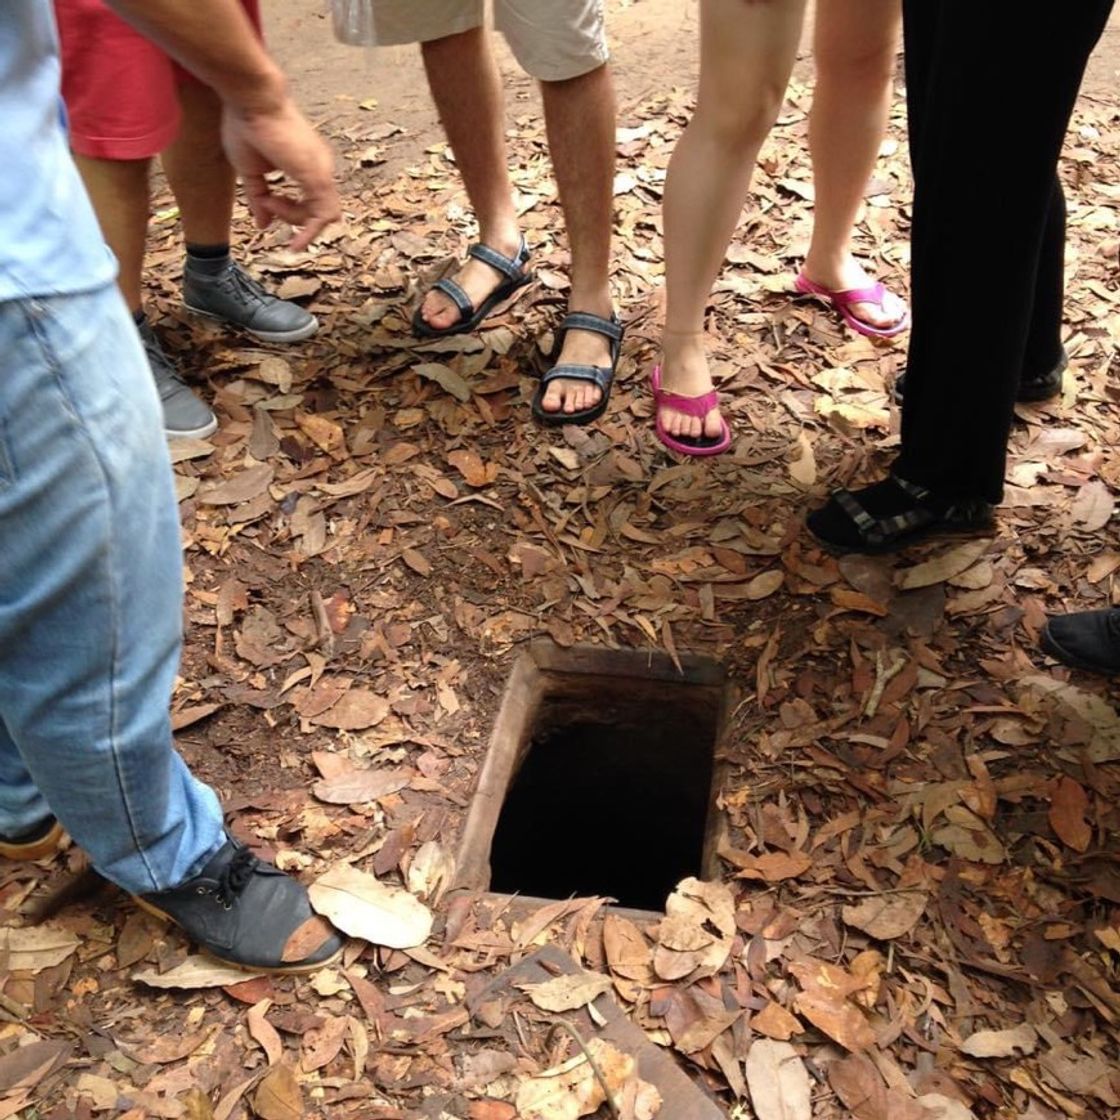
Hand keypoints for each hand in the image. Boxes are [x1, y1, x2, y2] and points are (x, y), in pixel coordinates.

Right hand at [221, 96, 339, 251]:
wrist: (250, 98)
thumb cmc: (246, 125)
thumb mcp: (251, 171)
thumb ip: (259, 198)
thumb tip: (263, 225)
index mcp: (309, 167)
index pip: (312, 205)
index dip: (290, 213)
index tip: (265, 201)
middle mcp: (321, 169)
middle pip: (320, 213)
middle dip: (293, 218)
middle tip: (267, 200)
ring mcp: (322, 171)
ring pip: (324, 217)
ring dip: (297, 222)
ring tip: (269, 200)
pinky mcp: (317, 175)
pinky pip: (323, 215)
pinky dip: (311, 232)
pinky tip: (295, 242)